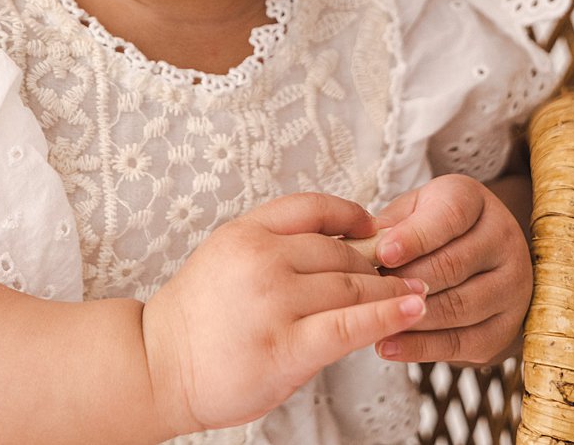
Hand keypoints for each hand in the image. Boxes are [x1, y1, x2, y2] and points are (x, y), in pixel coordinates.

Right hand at [140, 191, 430, 435]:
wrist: (156, 366)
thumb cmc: (196, 320)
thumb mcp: (225, 258)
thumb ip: (272, 247)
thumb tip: (337, 245)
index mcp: (244, 232)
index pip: (312, 207)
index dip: (350, 215)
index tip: (374, 228)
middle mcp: (260, 258)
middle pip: (339, 250)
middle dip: (375, 263)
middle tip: (403, 272)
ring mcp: (274, 301)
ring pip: (351, 286)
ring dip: (390, 290)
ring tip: (417, 292)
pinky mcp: (286, 346)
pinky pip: (349, 324)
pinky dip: (387, 315)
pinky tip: (411, 310)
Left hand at [368, 173, 533, 367]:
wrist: (477, 258)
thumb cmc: (430, 230)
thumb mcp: (410, 212)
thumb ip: (387, 226)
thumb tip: (352, 247)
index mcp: (474, 202)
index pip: (449, 216)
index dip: (414, 237)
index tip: (383, 254)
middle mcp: (503, 239)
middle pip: (453, 265)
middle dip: (405, 282)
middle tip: (365, 294)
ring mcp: (512, 285)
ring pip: (458, 306)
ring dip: (410, 316)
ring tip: (372, 320)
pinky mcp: (505, 327)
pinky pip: (463, 342)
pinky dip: (422, 347)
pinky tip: (389, 345)